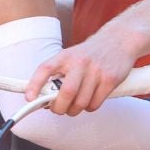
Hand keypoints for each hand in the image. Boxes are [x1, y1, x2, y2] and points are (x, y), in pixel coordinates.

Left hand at [24, 26, 141, 115]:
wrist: (119, 39)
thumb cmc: (91, 53)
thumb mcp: (71, 56)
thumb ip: (58, 74)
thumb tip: (44, 98)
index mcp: (65, 56)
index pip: (45, 69)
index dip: (34, 84)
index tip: (30, 98)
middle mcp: (79, 62)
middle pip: (66, 93)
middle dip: (59, 108)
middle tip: (59, 109)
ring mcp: (96, 71)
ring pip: (81, 103)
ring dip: (75, 110)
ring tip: (75, 106)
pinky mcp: (110, 79)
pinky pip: (95, 104)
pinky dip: (90, 107)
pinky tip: (91, 100)